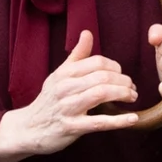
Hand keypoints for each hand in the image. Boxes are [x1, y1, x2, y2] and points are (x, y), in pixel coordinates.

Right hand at [0, 31, 138, 161]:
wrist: (28, 128)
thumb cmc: (48, 100)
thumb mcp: (59, 75)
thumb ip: (77, 55)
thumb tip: (87, 33)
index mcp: (65, 73)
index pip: (97, 62)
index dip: (115, 67)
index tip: (122, 75)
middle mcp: (65, 88)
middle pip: (102, 77)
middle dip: (123, 81)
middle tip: (132, 88)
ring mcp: (67, 108)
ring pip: (101, 94)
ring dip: (122, 94)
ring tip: (132, 97)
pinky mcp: (71, 127)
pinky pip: (99, 122)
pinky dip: (119, 121)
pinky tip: (133, 118)